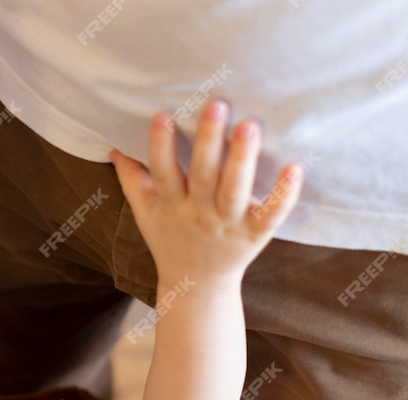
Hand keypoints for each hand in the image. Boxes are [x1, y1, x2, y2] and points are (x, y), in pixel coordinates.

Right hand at [109, 101, 301, 289]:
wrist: (197, 285)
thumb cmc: (171, 239)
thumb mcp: (146, 211)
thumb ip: (131, 178)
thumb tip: (114, 146)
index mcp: (172, 203)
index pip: (163, 171)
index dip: (161, 145)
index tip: (163, 114)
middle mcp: (199, 212)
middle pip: (203, 175)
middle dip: (208, 141)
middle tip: (217, 106)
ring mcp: (228, 224)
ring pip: (234, 191)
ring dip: (242, 160)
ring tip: (249, 126)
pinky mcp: (255, 234)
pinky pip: (271, 215)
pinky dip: (284, 195)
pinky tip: (294, 169)